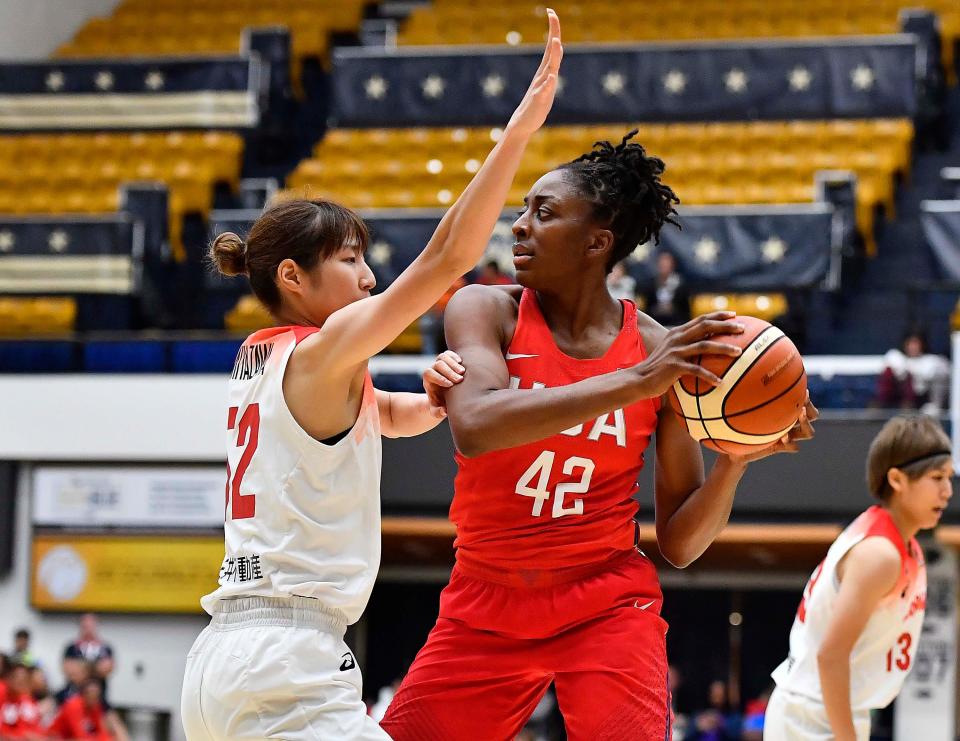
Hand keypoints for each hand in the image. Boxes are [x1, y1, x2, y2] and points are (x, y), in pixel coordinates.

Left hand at [422, 350, 464, 417]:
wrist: (444, 397)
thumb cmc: (440, 405)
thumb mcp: (437, 411)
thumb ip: (438, 413)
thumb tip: (444, 411)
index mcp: (428, 380)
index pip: (429, 373)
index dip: (439, 378)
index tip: (450, 385)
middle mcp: (433, 370)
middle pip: (438, 364)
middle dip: (449, 371)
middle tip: (459, 380)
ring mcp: (440, 363)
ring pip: (443, 357)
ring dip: (453, 363)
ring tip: (463, 372)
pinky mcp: (448, 360)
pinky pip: (449, 353)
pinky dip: (455, 356)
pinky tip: (462, 363)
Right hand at [504, 9, 562, 137]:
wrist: (523, 124)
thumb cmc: (536, 105)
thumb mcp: (546, 86)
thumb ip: (551, 72)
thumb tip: (555, 56)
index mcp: (545, 71)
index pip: (551, 47)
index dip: (553, 30)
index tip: (550, 11)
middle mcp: (543, 76)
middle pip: (550, 52)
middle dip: (553, 33)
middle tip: (552, 15)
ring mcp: (540, 87)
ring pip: (549, 69)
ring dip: (553, 55)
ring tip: (556, 42)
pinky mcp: (539, 101)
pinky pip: (544, 91)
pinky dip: (548, 84)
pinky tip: (551, 77)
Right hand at [632, 312, 745, 397]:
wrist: (640, 379)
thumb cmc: (659, 369)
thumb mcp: (671, 353)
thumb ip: (685, 348)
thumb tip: (706, 351)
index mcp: (677, 333)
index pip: (701, 319)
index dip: (718, 315)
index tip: (734, 314)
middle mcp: (677, 339)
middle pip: (706, 327)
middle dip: (726, 325)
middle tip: (742, 328)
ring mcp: (676, 352)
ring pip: (705, 346)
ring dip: (724, 348)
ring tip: (739, 353)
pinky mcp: (674, 366)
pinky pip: (697, 370)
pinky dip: (710, 376)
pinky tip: (721, 383)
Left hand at [726, 392, 818, 463]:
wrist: (736, 445)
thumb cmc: (736, 420)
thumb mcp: (739, 405)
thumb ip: (744, 392)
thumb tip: (740, 374)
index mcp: (784, 407)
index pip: (804, 400)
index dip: (806, 396)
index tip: (802, 392)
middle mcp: (790, 420)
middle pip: (813, 415)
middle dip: (810, 410)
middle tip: (801, 408)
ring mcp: (789, 434)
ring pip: (809, 432)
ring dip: (805, 426)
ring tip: (796, 421)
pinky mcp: (783, 447)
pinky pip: (795, 447)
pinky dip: (790, 444)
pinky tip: (781, 440)